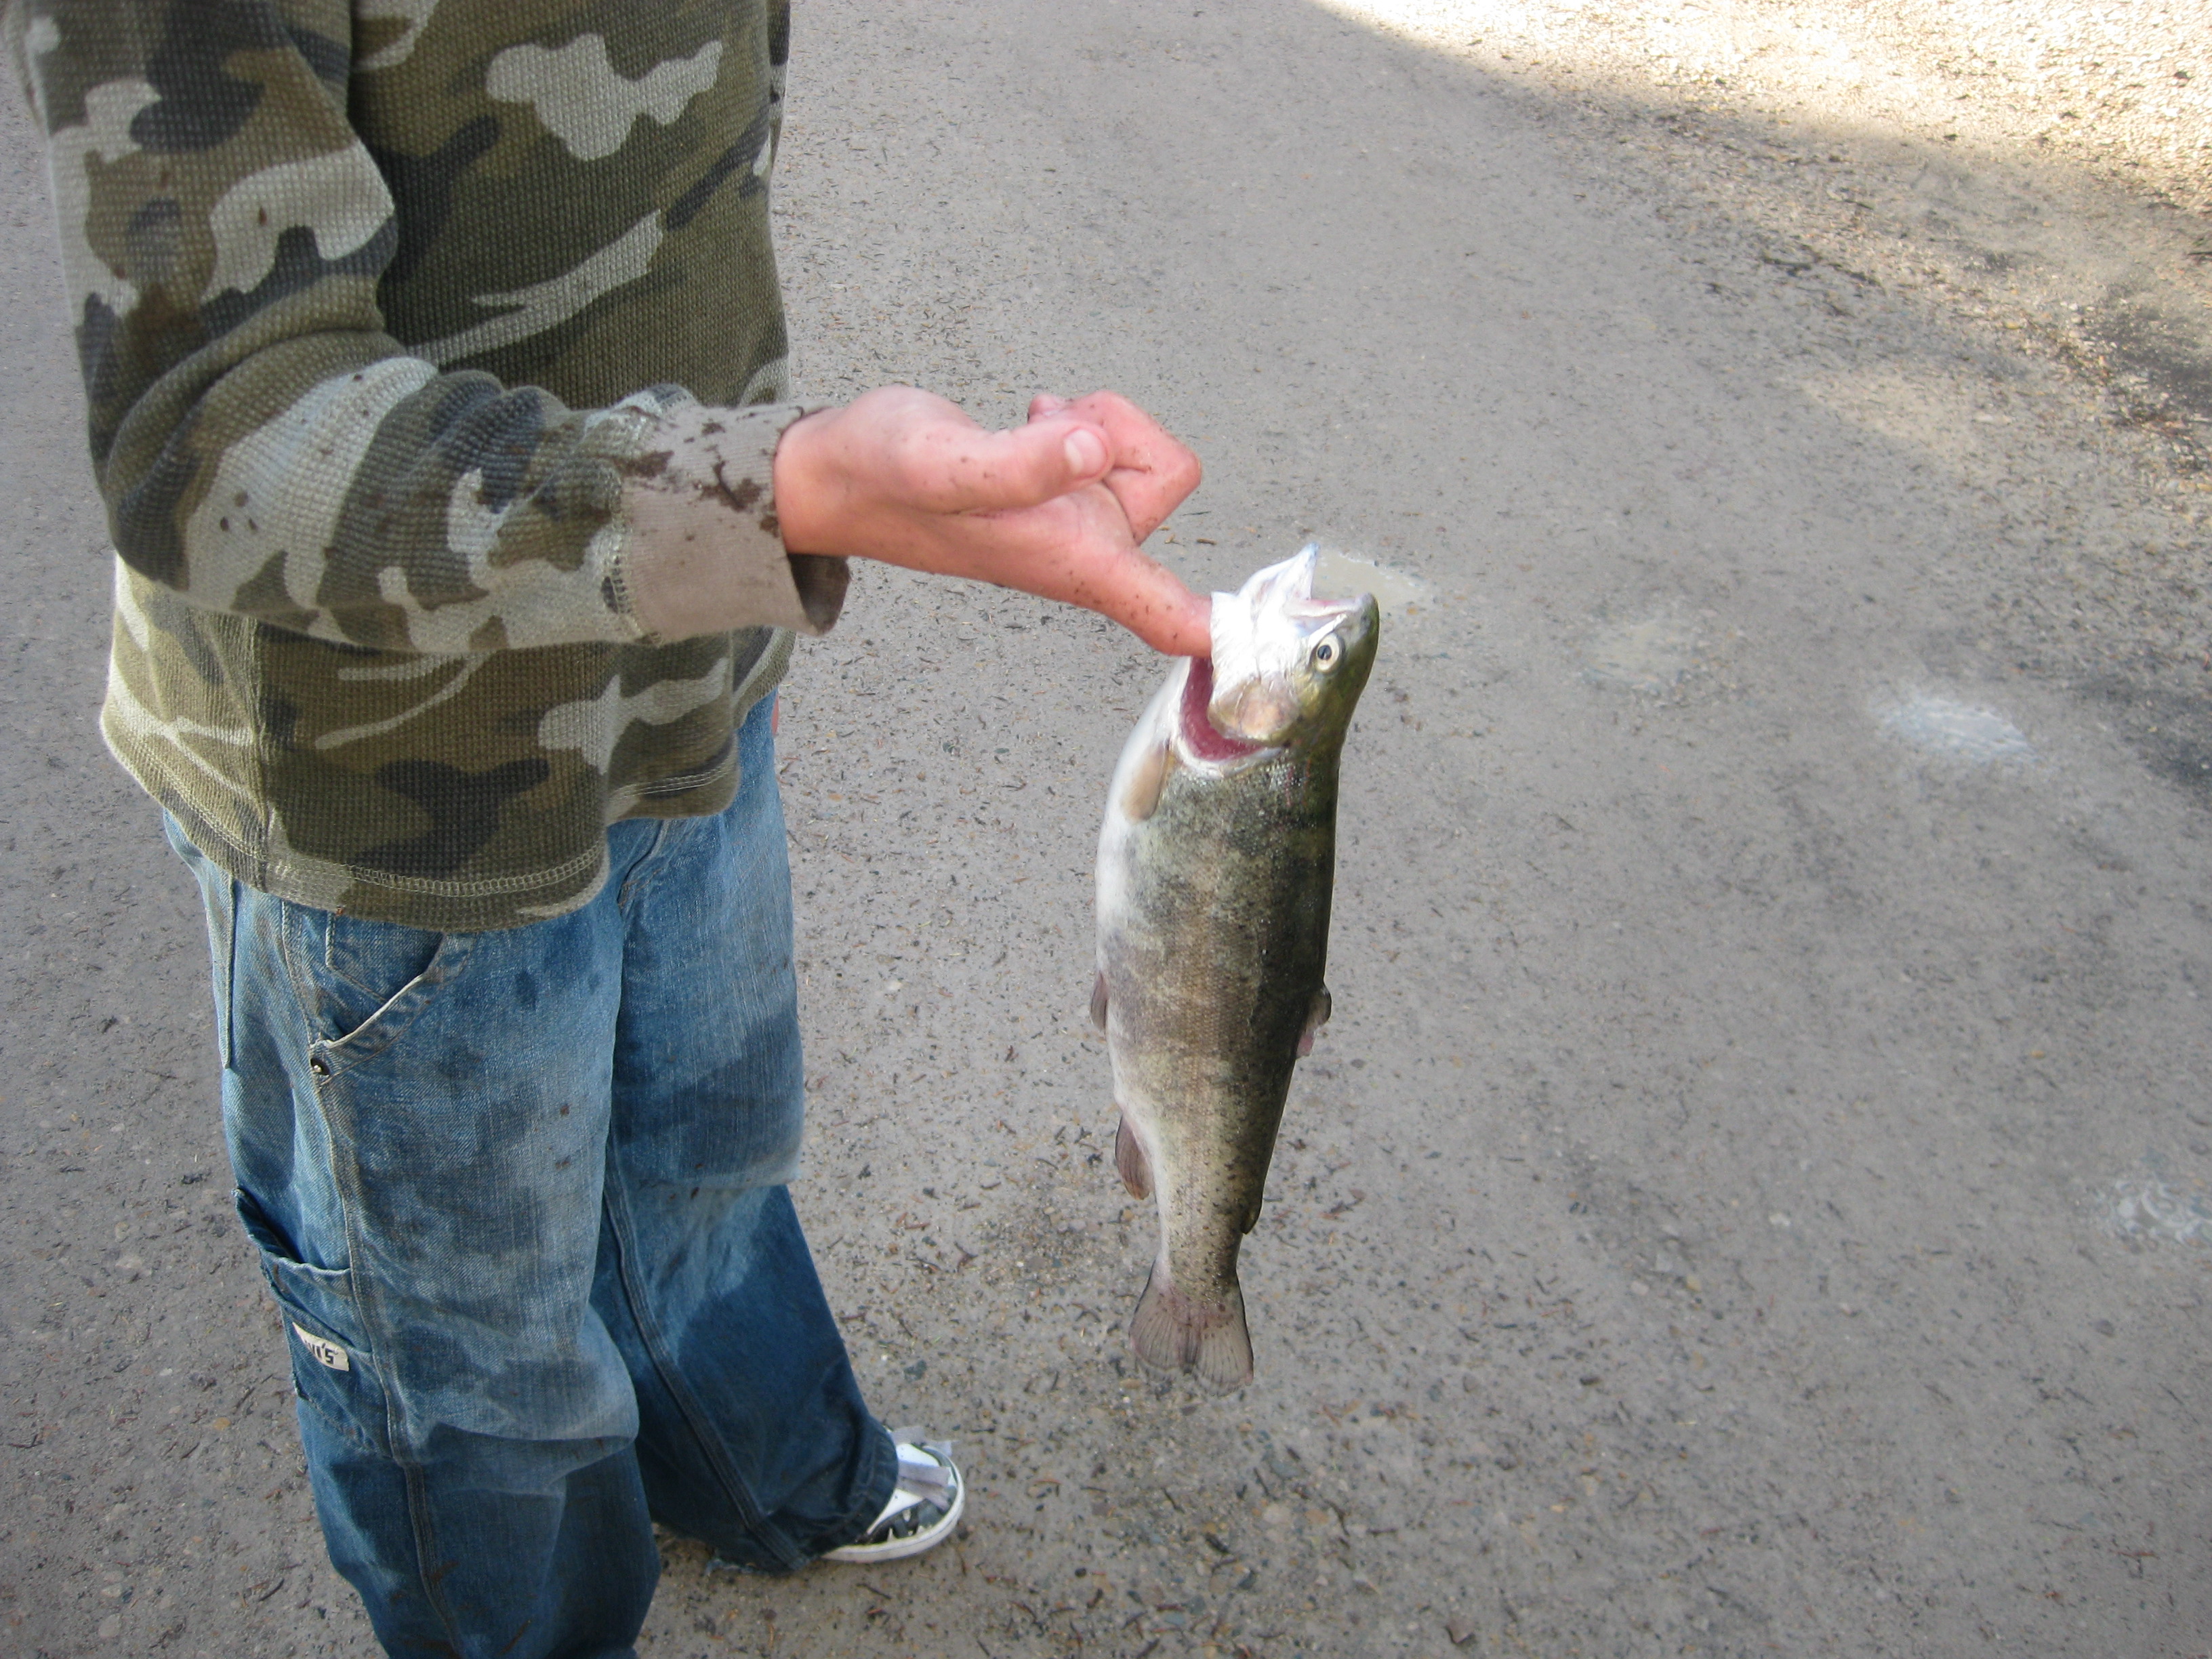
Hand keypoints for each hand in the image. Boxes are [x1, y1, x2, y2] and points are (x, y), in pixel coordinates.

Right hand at [773, 386, 1207, 655]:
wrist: (840, 471)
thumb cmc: (883, 477)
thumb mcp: (939, 464)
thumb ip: (1015, 463)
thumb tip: (1088, 447)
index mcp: (1074, 561)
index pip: (1171, 617)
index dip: (1230, 633)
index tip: (1278, 646)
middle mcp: (1089, 546)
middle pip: (1170, 476)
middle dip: (1116, 430)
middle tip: (1043, 427)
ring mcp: (1079, 516)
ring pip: (1137, 449)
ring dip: (1090, 418)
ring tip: (1027, 425)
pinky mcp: (1066, 483)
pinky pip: (1109, 437)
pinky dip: (1074, 416)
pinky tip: (1028, 421)